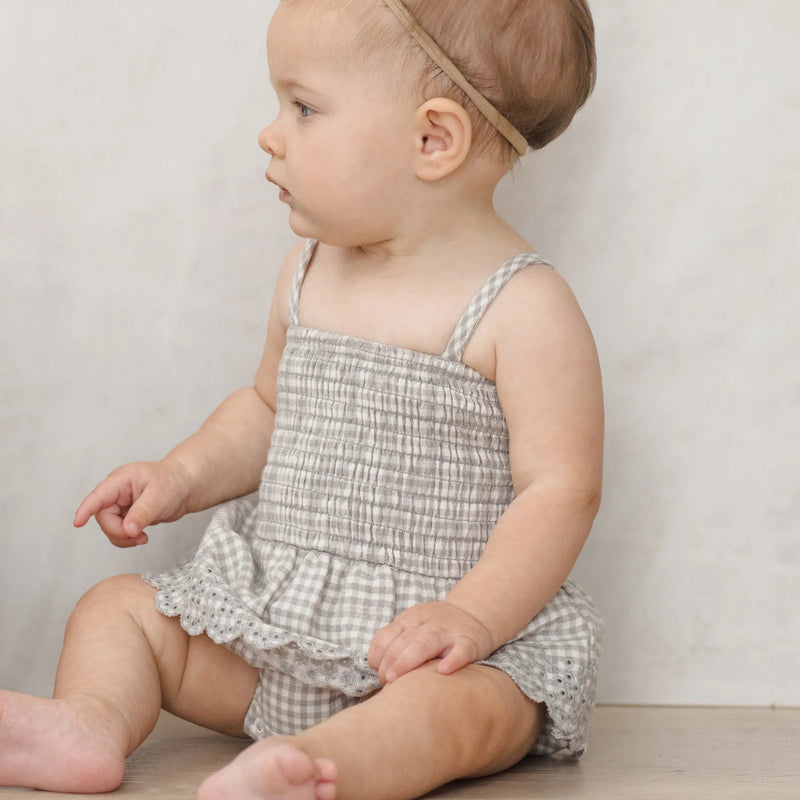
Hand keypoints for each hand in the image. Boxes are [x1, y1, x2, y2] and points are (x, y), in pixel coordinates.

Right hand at [73, 457, 194, 547]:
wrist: (186, 486)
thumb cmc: (173, 482)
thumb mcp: (160, 497)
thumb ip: (142, 513)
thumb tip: (127, 530)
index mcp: (121, 480)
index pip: (98, 496)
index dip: (86, 509)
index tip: (78, 522)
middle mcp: (117, 492)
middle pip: (103, 517)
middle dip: (118, 531)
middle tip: (138, 535)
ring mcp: (120, 505)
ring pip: (110, 527)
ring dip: (123, 537)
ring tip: (143, 538)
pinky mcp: (126, 516)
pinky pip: (119, 532)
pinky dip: (128, 539)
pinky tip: (142, 537)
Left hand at [367, 601, 495, 683]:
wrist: (473, 613)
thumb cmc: (436, 628)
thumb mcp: (413, 626)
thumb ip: (396, 643)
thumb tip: (377, 671)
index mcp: (408, 621)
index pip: (384, 637)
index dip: (377, 657)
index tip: (379, 674)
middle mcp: (425, 625)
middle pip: (401, 642)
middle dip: (388, 664)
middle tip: (386, 683)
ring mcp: (446, 633)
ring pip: (424, 644)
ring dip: (407, 661)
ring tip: (395, 678)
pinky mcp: (468, 642)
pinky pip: (460, 651)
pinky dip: (452, 660)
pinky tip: (442, 671)